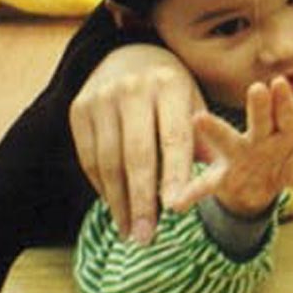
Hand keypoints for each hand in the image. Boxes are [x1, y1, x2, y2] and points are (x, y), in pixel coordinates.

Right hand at [69, 44, 207, 243]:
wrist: (129, 55)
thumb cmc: (172, 92)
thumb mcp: (193, 105)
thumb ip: (204, 142)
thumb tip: (213, 186)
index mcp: (170, 85)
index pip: (173, 137)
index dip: (174, 174)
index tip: (176, 209)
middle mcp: (133, 88)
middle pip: (137, 154)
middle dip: (142, 200)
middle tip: (146, 237)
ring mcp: (101, 97)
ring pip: (108, 160)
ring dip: (119, 202)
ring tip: (131, 232)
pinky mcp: (79, 108)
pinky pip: (88, 157)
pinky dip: (101, 187)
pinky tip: (115, 206)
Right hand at [175, 76, 292, 216]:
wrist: (263, 181)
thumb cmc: (291, 163)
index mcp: (285, 130)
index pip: (287, 113)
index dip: (285, 100)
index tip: (280, 82)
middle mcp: (260, 136)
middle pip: (261, 119)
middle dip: (260, 105)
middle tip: (258, 87)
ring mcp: (239, 153)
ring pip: (227, 139)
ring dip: (214, 129)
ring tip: (198, 119)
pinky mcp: (223, 175)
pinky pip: (206, 184)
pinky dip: (192, 192)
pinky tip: (178, 200)